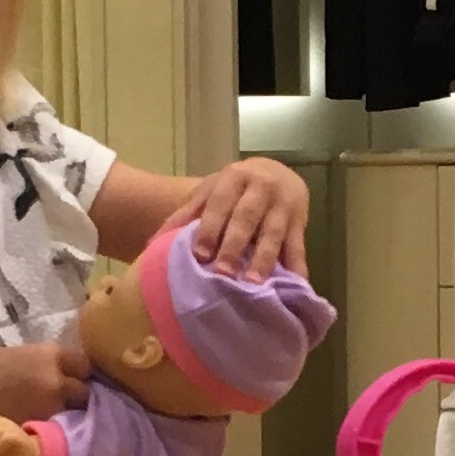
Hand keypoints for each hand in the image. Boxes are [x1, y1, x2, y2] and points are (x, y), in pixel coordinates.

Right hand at [0, 336, 87, 427]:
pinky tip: (49, 430)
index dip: (79, 374)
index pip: (85, 365)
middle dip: (78, 396)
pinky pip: (63, 431)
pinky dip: (59, 431)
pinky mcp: (44, 431)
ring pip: (77, 414)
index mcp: (50, 355)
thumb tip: (68, 371)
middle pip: (85, 391)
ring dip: (71, 415)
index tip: (74, 381)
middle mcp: (57, 380)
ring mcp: (53, 408)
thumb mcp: (19, 356)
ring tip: (58, 417)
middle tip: (67, 402)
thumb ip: (47, 362)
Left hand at [179, 156, 309, 278]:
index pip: (220, 204)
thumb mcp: (212, 191)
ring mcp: (283, 204)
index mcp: (234, 178)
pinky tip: (295, 285)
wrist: (277, 171)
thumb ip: (187, 214)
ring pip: (273, 233)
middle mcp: (261, 187)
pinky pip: (298, 246)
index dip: (210, 229)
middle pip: (246, 218)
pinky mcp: (300, 222)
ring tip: (253, 283)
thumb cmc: (236, 187)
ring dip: (264, 259)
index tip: (200, 255)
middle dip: (234, 246)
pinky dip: (297, 266)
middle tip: (222, 274)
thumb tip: (154, 242)